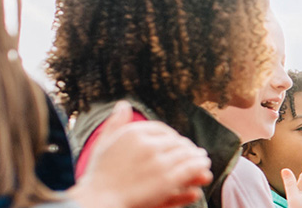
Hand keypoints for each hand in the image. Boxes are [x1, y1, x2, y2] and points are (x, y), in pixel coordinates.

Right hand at [71, 102, 213, 207]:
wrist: (98, 201)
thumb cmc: (99, 175)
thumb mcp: (104, 144)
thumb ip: (115, 123)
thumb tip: (123, 103)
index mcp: (133, 133)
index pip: (161, 129)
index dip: (171, 136)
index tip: (176, 142)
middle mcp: (147, 144)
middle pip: (176, 140)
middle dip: (186, 146)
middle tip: (194, 151)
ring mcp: (158, 161)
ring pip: (186, 152)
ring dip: (197, 155)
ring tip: (202, 158)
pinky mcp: (167, 179)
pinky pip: (189, 167)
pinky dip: (199, 165)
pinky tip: (203, 167)